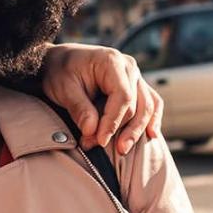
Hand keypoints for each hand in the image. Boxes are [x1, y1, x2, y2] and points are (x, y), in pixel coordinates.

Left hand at [40, 44, 162, 154]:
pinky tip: (151, 136)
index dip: (113, 121)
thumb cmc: (60, 72)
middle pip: (137, 104)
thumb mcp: (63, 88)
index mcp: (111, 61)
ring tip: (122, 150)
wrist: (60, 62)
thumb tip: (91, 131)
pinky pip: (152, 103)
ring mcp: (135, 76)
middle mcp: (129, 67)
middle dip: (120, 130)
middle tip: (98, 146)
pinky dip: (151, 120)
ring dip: (137, 130)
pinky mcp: (136, 86)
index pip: (123, 96)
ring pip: (147, 106)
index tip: (100, 141)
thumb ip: (78, 108)